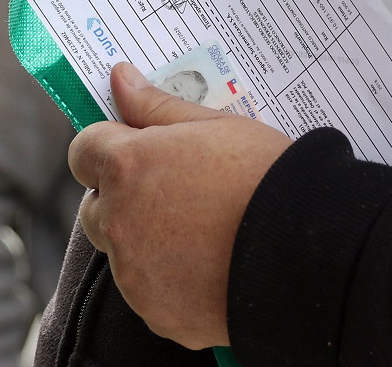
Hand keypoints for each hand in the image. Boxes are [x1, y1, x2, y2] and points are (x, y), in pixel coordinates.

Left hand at [69, 62, 292, 348]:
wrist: (308, 252)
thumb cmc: (265, 177)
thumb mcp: (216, 126)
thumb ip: (157, 106)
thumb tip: (120, 78)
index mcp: (128, 167)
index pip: (84, 150)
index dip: (110, 148)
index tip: (141, 151)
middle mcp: (119, 222)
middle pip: (97, 207)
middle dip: (124, 198)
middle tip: (177, 194)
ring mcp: (134, 273)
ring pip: (123, 253)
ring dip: (146, 242)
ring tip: (204, 235)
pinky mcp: (156, 313)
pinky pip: (149, 292)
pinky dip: (169, 281)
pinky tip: (211, 268)